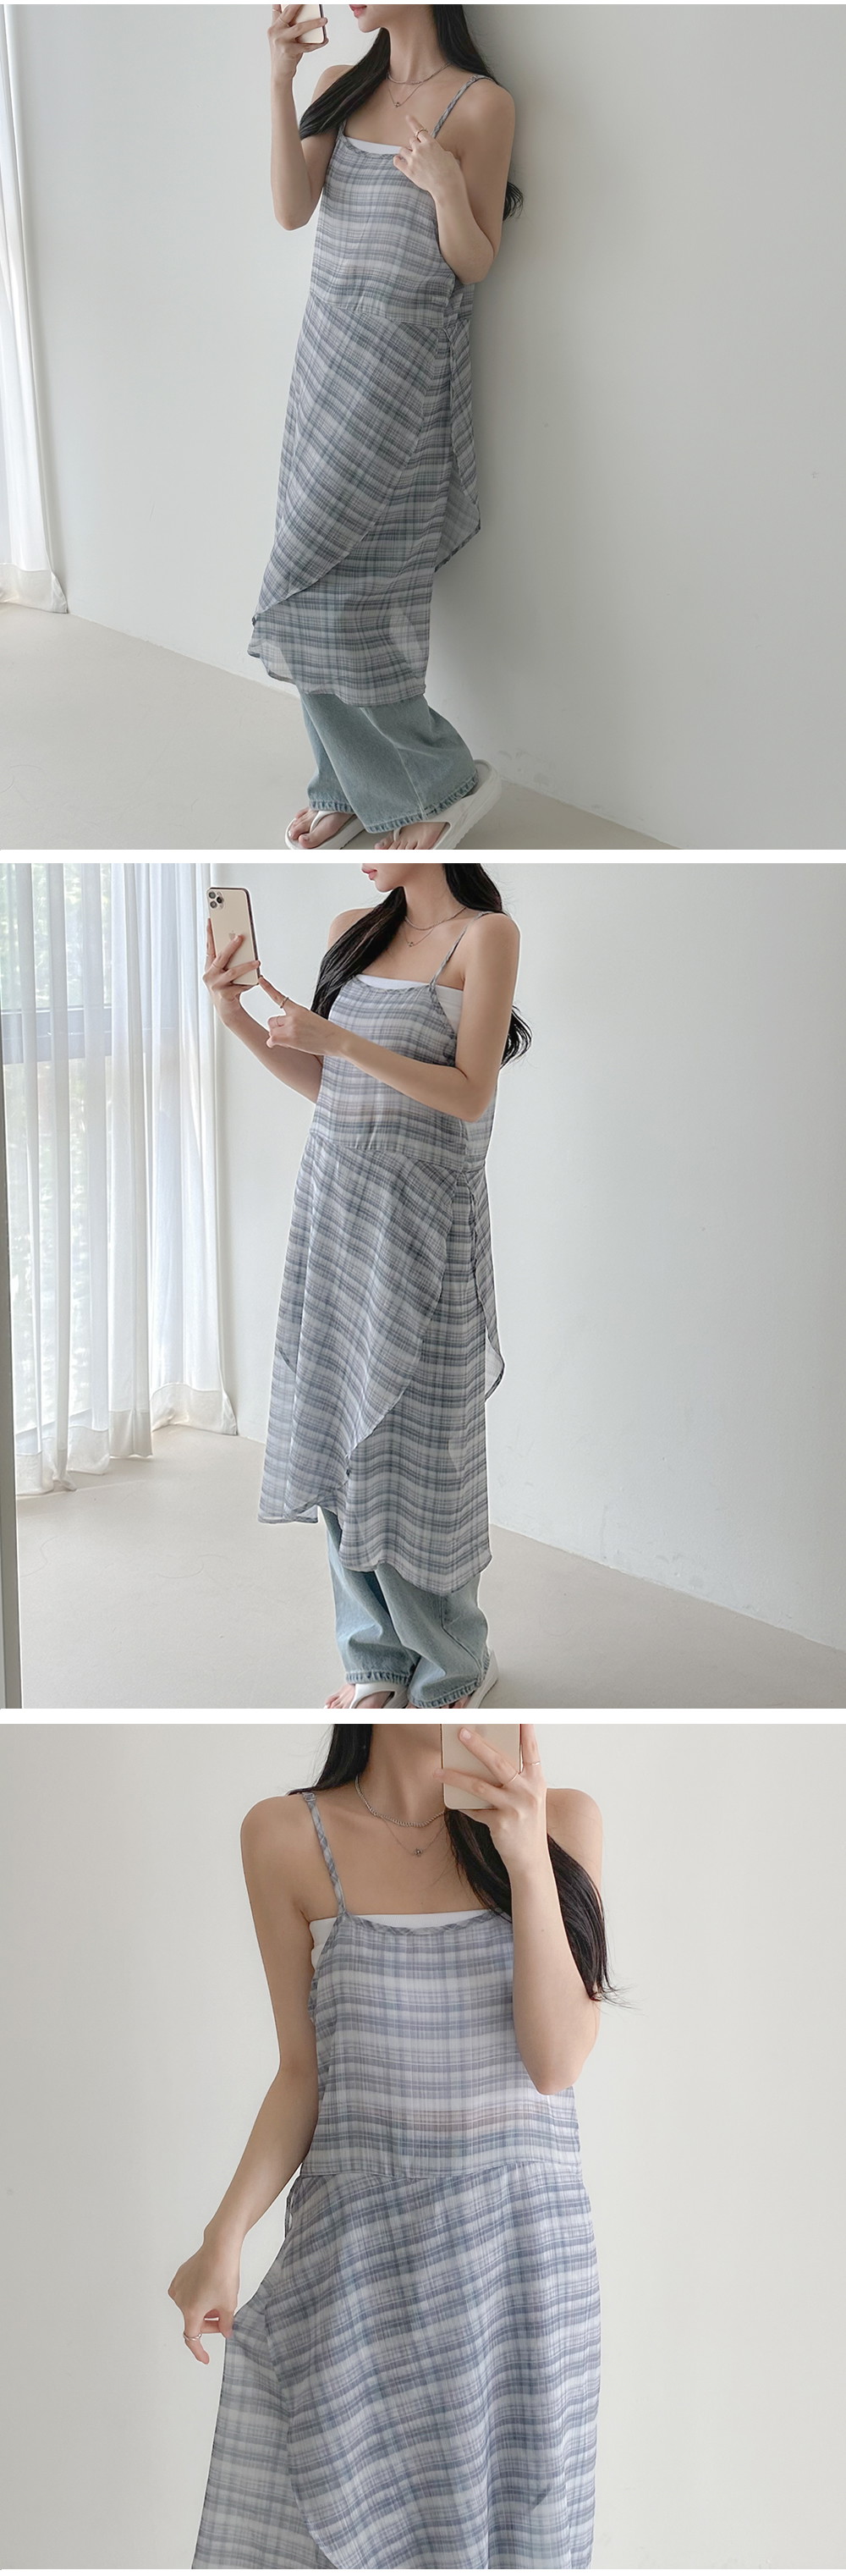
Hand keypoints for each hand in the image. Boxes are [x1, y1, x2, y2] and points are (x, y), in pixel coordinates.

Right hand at [168, 2234, 241, 2364]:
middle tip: (224, 2318)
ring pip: (191, 2307)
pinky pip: (188, 2293)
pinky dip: (198, 2296)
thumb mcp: (230, 2304)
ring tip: (219, 2298)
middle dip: (209, 2323)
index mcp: (191, 2311)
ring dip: (204, 2309)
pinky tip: (210, 2287)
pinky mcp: (180, 2276)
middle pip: (194, 2321)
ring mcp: (178, 2287)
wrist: (219, 2248)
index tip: (205, 2358)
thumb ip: (226, 2324)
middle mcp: (180, 2301)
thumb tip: (225, 2331)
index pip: (192, 2339)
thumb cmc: (224, 2274)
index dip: (199, 2351)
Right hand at [203, 920, 260, 1024]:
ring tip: (257, 962)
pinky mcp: (224, 995)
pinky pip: (239, 986)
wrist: (228, 1011)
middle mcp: (210, 975)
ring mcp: (216, 985)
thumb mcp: (227, 973)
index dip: (209, 934)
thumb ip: (230, 961)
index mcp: (210, 967)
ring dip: (246, 966)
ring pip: (232, 972)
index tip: (210, 920)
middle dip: (231, 946)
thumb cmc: (228, 989)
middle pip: (221, 957)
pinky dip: (248, 983)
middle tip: (240, 937)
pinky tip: (255, 981)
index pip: (209, 948)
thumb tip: (239, 943)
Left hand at [259, 973, 331, 1055]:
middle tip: (290, 1034)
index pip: (279, 997)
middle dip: (278, 1028)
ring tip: (294, 1040)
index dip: (268, 988)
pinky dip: (274, 1044)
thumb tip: (282, 1031)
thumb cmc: (327, 1032)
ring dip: (279, 1037)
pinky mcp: (290, 1038)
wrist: (337, 1040)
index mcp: (298, 1009)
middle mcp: (292, 1016)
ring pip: (272, 1031)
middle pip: (272, 1021)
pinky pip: (272, 1040)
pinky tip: (287, 1045)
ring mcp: (291, 1026)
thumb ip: (295, 1020)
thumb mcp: (311, 1019)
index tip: (261, 980)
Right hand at [268, 4, 324, 86]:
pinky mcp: (287, 51)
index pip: (277, 7)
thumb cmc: (286, 55)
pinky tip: (324, 40)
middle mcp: (275, 31)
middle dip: (299, 3)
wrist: (280, 75)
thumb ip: (292, 26)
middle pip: (288, 12)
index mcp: (274, 26)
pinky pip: (306, 45)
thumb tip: (310, 17)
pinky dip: (317, 43)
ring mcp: (280, 40)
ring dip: (314, 23)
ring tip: (324, 20)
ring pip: (299, 27)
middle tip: (310, 1)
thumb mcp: (286, 38)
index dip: (283, 1)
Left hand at [392, 114, 458, 200]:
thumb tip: (435, 154)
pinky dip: (397, 159)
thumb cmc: (451, 173)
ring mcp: (413, 160)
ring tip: (410, 157)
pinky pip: (397, 161)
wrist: (447, 187)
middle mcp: (420, 149)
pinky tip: (398, 159)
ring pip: (403, 149)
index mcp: (431, 143)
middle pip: (411, 140)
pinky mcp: (409, 171)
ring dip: (406, 151)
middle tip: (418, 152)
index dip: (413, 123)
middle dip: (415, 144)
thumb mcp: (448, 156)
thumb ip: (438, 151)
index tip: (407, 117)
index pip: (419, 130)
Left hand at [435, 1723, 548, 1879]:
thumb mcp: (530, 1798)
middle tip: (461, 1733)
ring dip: (456, 1777)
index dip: (525, 1732)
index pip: (531, 1751)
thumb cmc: (528, 1824)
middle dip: (478, 1746)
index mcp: (537, 1781)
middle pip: (499, 1763)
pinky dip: (463, 1805)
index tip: (518, 1715)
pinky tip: (454, 1802)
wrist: (531, 1860)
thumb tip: (485, 1759)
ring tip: (438, 1771)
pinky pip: (475, 1809)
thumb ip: (516, 1779)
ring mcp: (515, 1808)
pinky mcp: (501, 1823)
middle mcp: (528, 1792)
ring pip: (479, 1786)